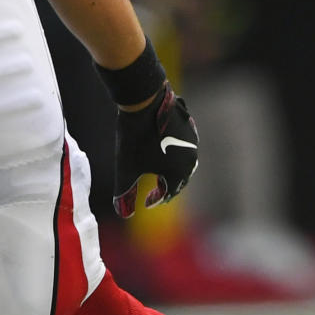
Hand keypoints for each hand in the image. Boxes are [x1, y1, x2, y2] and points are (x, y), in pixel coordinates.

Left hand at [112, 83, 198, 218]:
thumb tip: (122, 214)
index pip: (169, 193)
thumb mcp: (125, 169)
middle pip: (179, 179)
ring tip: (159, 174)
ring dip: (171, 171)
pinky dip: (173, 154)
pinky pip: (182, 146)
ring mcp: (191, 140)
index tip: (144, 203)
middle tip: (155, 192)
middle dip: (167, 188)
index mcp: (179, 172)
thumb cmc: (134, 138)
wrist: (143, 101)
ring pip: (183, 162)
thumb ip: (124, 192)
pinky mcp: (188, 125)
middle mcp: (191, 158)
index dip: (156, 200)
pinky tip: (161, 152)